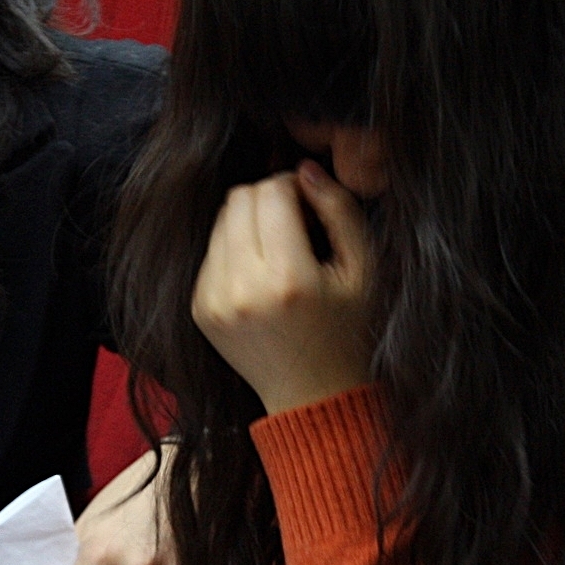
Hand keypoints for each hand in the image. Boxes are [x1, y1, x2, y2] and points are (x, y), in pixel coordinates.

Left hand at [192, 161, 373, 415]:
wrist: (313, 395)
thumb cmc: (349, 330)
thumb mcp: (364, 269)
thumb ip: (339, 210)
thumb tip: (305, 169)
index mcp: (288, 279)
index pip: (270, 192)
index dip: (293, 186)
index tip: (310, 205)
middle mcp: (243, 290)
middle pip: (239, 200)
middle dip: (268, 199)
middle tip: (294, 225)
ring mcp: (214, 301)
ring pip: (221, 221)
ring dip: (249, 223)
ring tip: (279, 250)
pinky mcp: (200, 309)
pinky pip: (211, 252)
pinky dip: (235, 251)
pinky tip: (261, 275)